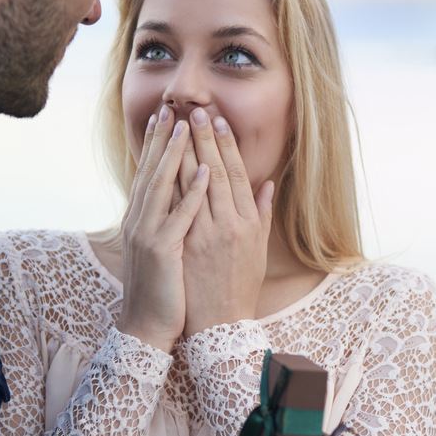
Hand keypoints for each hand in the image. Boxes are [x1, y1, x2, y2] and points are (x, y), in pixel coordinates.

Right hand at [116, 105, 210, 352]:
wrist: (147, 327)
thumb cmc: (162, 291)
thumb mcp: (165, 250)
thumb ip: (171, 221)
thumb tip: (178, 205)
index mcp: (141, 220)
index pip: (149, 175)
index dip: (157, 146)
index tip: (166, 118)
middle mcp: (139, 222)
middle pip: (152, 172)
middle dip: (163, 139)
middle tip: (172, 108)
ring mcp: (148, 234)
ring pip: (163, 186)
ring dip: (176, 154)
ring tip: (189, 127)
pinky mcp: (163, 250)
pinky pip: (181, 216)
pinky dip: (194, 192)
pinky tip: (205, 171)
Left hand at [178, 108, 274, 335]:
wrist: (221, 325)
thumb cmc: (239, 287)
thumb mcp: (258, 250)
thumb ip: (262, 214)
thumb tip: (267, 184)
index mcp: (249, 223)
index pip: (237, 174)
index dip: (227, 146)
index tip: (217, 121)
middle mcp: (230, 224)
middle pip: (217, 172)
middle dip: (205, 140)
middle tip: (195, 110)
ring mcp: (207, 234)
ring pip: (196, 185)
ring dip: (186, 152)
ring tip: (178, 126)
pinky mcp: (188, 246)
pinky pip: (179, 207)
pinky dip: (174, 182)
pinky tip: (168, 161)